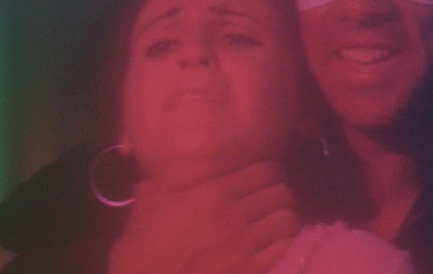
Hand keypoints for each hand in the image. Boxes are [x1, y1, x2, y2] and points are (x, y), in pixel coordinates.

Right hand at [109, 161, 300, 273]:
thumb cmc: (143, 243)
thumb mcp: (149, 201)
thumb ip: (165, 180)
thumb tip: (166, 169)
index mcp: (214, 191)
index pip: (267, 170)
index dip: (272, 172)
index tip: (267, 177)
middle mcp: (236, 212)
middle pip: (282, 193)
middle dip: (281, 195)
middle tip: (273, 200)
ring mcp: (246, 243)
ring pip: (289, 219)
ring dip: (285, 219)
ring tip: (277, 221)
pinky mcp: (252, 269)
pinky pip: (285, 248)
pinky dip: (284, 243)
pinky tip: (275, 244)